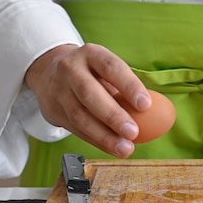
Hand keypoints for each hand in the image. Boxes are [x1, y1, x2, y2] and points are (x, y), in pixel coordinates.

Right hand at [24, 43, 151, 157]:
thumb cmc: (91, 72)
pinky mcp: (53, 111)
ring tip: (125, 148)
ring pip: (80, 116)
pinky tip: (112, 148)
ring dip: (104, 136)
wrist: (48, 71)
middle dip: (113, 116)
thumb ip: (125, 87)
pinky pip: (76, 129)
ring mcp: (59, 91)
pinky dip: (96, 141)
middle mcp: (71, 69)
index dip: (129, 86)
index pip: (111, 67)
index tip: (146, 105)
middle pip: (90, 93)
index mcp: (91, 54)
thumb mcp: (105, 68)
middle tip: (133, 132)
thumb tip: (155, 112)